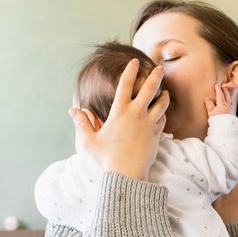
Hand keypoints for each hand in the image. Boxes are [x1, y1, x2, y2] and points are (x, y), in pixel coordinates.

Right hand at [69, 59, 169, 179]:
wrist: (127, 174)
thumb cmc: (107, 158)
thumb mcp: (90, 141)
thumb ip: (82, 124)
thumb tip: (73, 111)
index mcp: (119, 112)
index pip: (125, 84)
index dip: (131, 70)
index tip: (135, 61)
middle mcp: (136, 114)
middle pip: (150, 89)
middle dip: (155, 76)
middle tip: (159, 68)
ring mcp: (149, 124)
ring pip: (161, 103)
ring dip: (163, 95)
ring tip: (164, 91)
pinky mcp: (156, 135)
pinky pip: (163, 119)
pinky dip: (163, 114)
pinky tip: (162, 112)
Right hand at [204, 84, 232, 117]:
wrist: (223, 128)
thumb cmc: (217, 120)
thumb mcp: (211, 112)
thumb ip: (209, 104)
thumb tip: (207, 98)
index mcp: (222, 103)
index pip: (220, 94)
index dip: (218, 89)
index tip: (216, 85)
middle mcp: (227, 105)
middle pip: (227, 96)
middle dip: (225, 91)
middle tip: (223, 87)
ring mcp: (229, 109)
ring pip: (229, 100)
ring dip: (228, 95)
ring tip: (226, 94)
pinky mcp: (230, 113)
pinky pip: (230, 104)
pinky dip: (229, 101)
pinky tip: (227, 103)